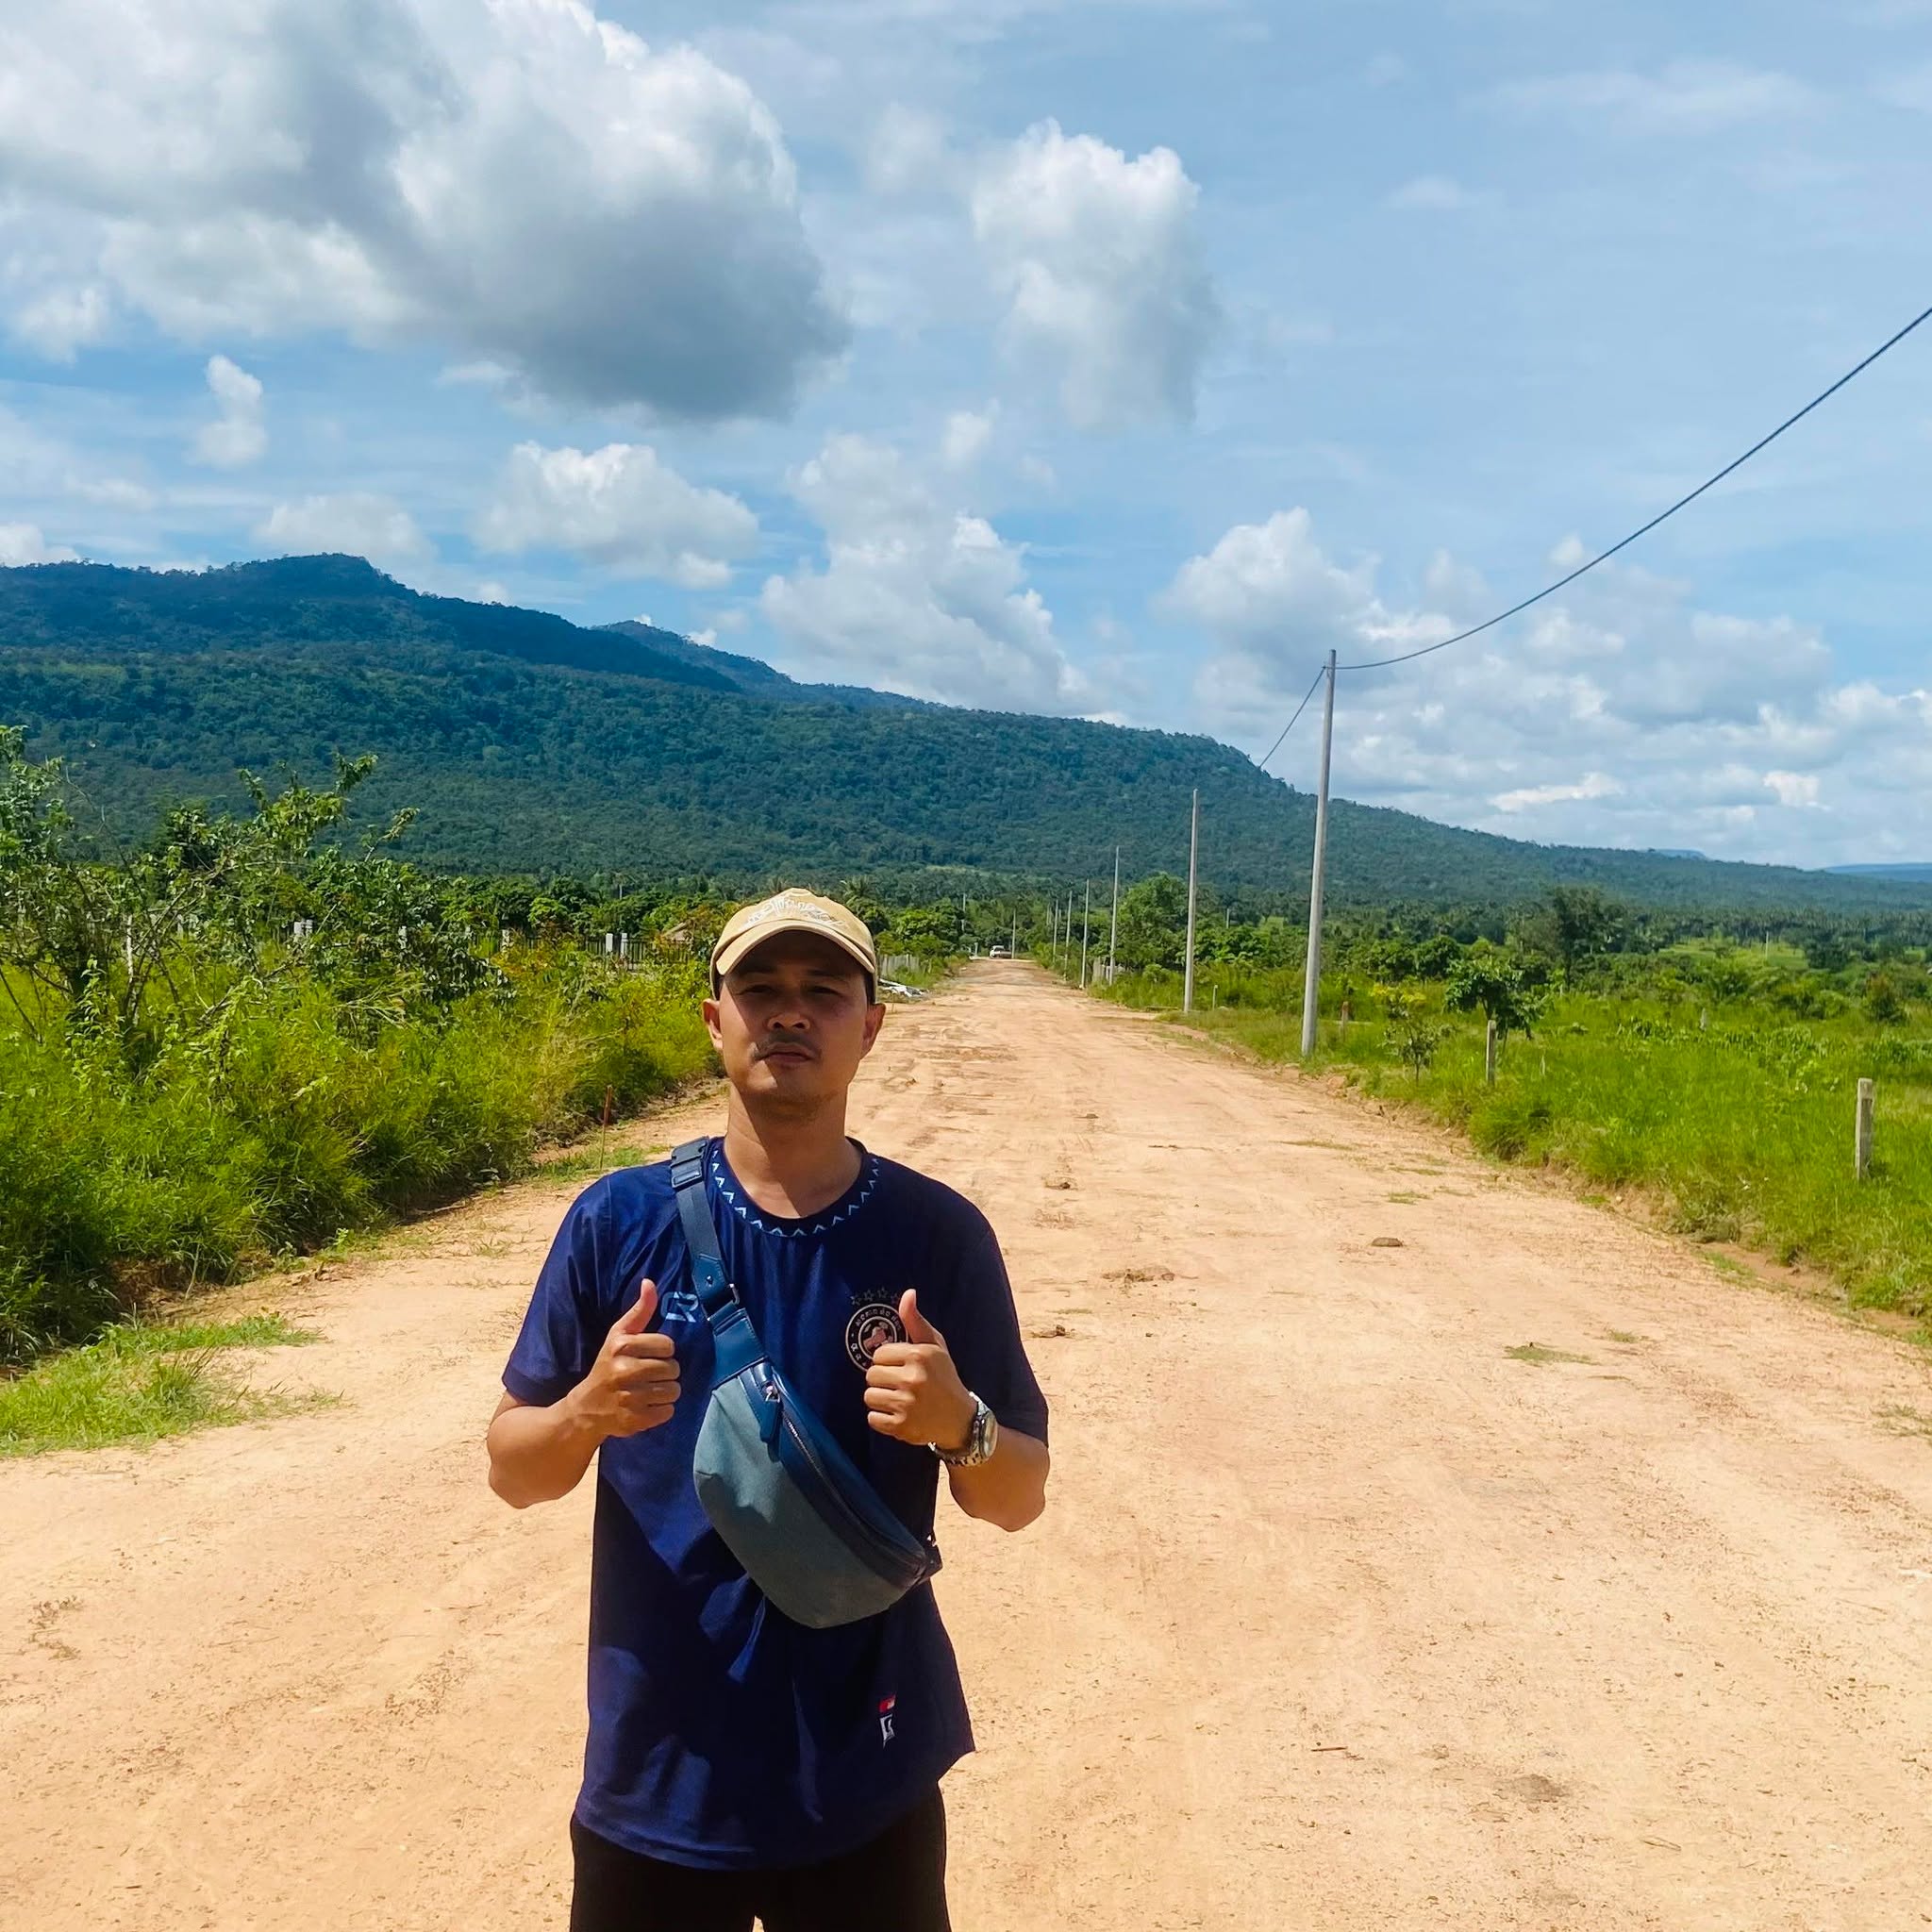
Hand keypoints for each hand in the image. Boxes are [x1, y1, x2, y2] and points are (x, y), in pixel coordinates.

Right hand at [570, 1280, 679, 1440]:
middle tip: (651, 1375)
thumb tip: (650, 1282)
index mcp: (621, 1346)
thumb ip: (639, 1310)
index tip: (651, 1355)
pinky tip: (648, 1406)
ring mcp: (628, 1398)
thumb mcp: (618, 1335)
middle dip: (667, 1372)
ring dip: (667, 1392)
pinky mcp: (633, 1420)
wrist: (586, 1407)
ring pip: (674, 1391)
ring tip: (651, 1390)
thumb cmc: (607, 1365)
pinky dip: (662, 1410)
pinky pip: (667, 1412)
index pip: (668, 1345)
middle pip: (673, 1369)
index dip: (664, 1351)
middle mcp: (623, 1371)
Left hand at [864, 1290, 974, 1449]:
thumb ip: (916, 1321)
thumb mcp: (935, 1346)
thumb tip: (908, 1293)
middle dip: (883, 1380)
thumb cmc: (944, 1378)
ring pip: (869, 1396)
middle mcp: (912, 1379)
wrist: (961, 1419)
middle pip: (871, 1375)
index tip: (901, 1368)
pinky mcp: (901, 1427)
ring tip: (899, 1400)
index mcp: (919, 1355)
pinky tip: (898, 1415)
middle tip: (900, 1385)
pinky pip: (872, 1418)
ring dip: (880, 1399)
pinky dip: (882, 1419)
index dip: (887, 1361)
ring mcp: (906, 1405)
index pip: (878, 1354)